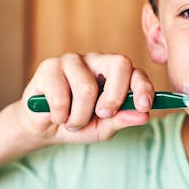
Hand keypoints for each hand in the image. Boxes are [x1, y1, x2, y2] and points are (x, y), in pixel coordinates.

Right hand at [18, 52, 154, 144]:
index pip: (135, 72)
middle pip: (119, 64)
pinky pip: (61, 97)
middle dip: (115, 96)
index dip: (142, 87)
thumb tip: (143, 115)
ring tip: (72, 122)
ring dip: (80, 116)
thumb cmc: (78, 123)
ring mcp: (72, 60)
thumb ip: (121, 119)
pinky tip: (56, 115)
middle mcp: (96, 61)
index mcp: (114, 74)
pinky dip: (60, 116)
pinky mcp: (49, 67)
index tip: (144, 107)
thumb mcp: (103, 128)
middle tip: (103, 115)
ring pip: (87, 88)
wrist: (45, 128)